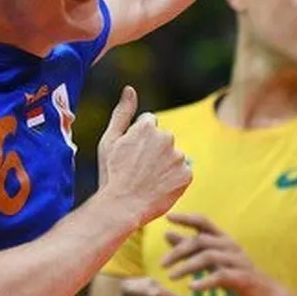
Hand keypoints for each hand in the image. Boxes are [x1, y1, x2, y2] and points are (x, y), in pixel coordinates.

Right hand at [97, 86, 192, 225]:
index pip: (149, 124)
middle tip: (138, 169)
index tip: (130, 155)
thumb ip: (122, 113)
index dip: (138, 140)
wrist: (122, 207)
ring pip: (173, 156)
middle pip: (163, 139)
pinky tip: (159, 187)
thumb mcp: (109, 141)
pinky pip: (182, 172)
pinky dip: (174, 179)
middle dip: (154, 150)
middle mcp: (166, 138)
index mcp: (147, 127)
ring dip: (165, 164)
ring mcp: (178, 157)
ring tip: (148, 180)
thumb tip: (130, 89)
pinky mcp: (187, 175)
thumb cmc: (112, 173)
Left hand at [161, 213, 283, 295]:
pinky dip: (204, 281)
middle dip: (179, 250)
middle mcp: (230, 245)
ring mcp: (237, 261)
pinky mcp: (241, 278)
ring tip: (171, 277)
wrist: (267, 294)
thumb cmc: (236, 275)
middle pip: (201, 241)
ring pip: (208, 257)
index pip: (203, 221)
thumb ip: (191, 248)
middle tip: (161, 264)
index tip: (168, 218)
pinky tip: (192, 287)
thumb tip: (167, 234)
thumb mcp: (212, 260)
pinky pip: (220, 276)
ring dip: (187, 266)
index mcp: (224, 239)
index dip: (186, 218)